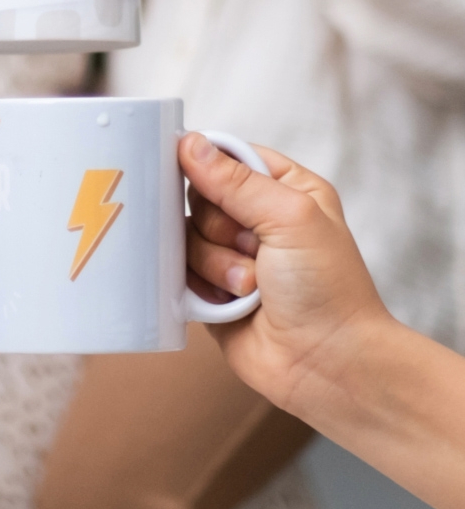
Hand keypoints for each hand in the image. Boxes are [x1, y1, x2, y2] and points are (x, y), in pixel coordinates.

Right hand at [179, 131, 390, 416]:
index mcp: (284, 189)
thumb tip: (190, 143)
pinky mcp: (210, 289)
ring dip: (215, 264)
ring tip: (249, 287)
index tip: (196, 177)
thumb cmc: (328, 290)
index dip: (207, 165)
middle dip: (218, 227)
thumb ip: (236, 181)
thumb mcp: (289, 219)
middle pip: (198, 198)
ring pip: (185, 237)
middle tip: (251, 248)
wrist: (328, 365)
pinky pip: (178, 271)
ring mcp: (230, 254)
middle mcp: (256, 218)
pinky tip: (230, 303)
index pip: (227, 156)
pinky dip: (201, 287)